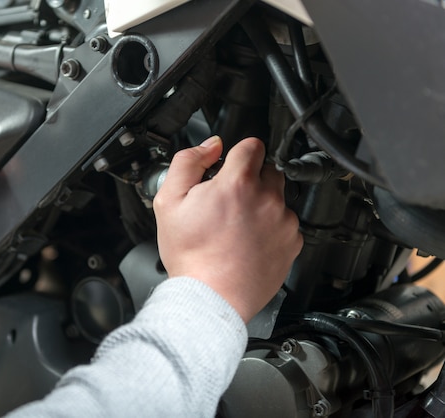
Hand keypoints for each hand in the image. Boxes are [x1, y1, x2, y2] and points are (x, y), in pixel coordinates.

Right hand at [154, 136, 302, 321]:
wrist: (211, 297)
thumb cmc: (190, 255)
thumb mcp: (169, 201)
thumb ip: (188, 162)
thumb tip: (211, 146)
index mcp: (238, 182)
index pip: (252, 145)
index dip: (237, 153)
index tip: (229, 167)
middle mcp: (267, 198)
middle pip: (268, 168)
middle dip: (249, 178)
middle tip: (228, 201)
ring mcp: (283, 221)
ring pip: (277, 196)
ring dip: (261, 203)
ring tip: (237, 226)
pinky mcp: (292, 242)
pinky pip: (285, 222)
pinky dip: (271, 227)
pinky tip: (249, 241)